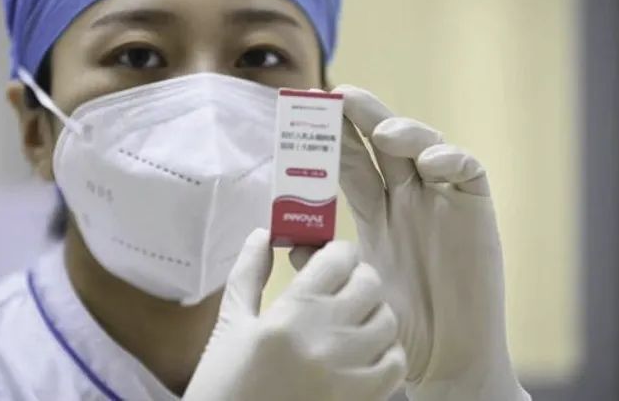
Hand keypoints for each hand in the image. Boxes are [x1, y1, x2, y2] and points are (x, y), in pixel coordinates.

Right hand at [184, 228, 405, 400]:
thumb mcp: (230, 324)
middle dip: (354, 277)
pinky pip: (395, 363)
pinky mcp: (360, 400)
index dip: (335, 251)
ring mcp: (349, 372)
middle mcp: (327, 337)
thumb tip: (262, 235)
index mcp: (292, 312)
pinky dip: (384, 352)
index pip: (338, 259)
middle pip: (370, 283)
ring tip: (348, 320)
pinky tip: (362, 353)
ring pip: (387, 320)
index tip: (323, 259)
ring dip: (370, 313)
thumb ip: (247, 274)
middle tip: (336, 286)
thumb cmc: (223, 382)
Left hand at [331, 85, 529, 400]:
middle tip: (340, 97)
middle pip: (384, 143)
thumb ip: (320, 261)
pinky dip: (450, 158)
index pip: (351, 161)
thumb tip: (284, 238)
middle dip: (363, 117)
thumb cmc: (399, 327)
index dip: (332, 138)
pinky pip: (468, 170)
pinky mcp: (474, 210)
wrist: (445, 361)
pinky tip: (430, 162)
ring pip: (425, 145)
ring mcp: (441, 201)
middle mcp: (408, 198)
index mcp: (377, 211)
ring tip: (383, 132)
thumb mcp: (351, 288)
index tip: (305, 116)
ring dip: (404, 131)